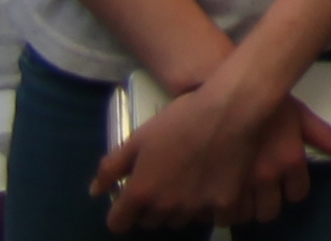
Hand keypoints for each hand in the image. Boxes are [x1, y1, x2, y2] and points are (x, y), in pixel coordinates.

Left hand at [99, 66, 330, 230]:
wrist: (231, 109)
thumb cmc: (181, 119)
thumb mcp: (139, 137)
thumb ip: (112, 167)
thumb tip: (95, 191)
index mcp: (140, 192)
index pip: (119, 224)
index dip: (122, 212)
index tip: (132, 200)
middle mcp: (165, 207)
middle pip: (150, 223)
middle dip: (152, 208)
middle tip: (165, 183)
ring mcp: (195, 208)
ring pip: (179, 221)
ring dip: (180, 209)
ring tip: (191, 183)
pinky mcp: (223, 204)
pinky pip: (213, 219)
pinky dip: (211, 209)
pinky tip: (215, 188)